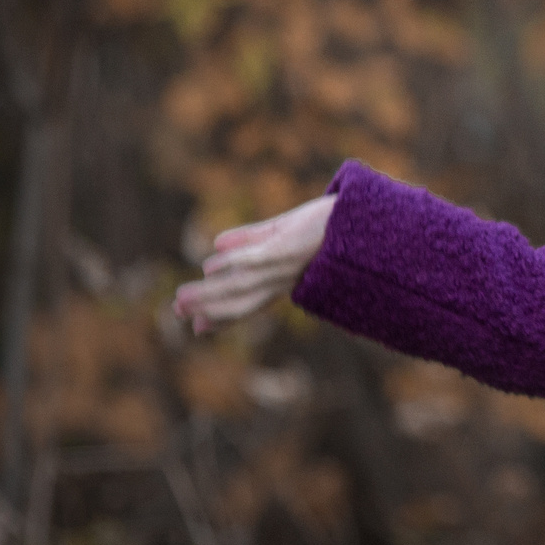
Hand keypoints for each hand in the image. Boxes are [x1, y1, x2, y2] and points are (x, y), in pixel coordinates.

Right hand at [173, 195, 336, 334]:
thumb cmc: (330, 223)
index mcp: (286, 280)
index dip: (220, 315)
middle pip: (240, 301)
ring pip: (240, 286)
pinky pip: (254, 259)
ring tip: (180, 300)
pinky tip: (210, 267)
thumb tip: (214, 246)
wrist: (366, 216)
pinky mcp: (288, 249)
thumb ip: (251, 239)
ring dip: (209, 294)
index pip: (247, 303)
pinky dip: (231, 263)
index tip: (198, 327)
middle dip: (208, 309)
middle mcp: (285, 280)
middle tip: (179, 313)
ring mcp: (285, 266)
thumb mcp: (284, 230)